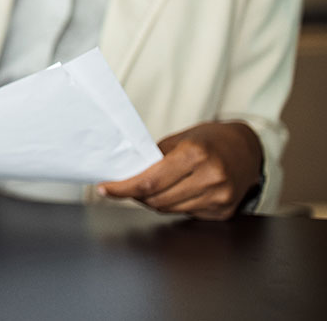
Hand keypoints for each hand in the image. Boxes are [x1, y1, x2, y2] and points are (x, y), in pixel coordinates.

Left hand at [97, 122, 262, 219]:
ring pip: (169, 210)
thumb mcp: (180, 139)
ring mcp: (219, 197)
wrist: (248, 149)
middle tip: (125, 186)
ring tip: (150, 187)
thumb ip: (155, 157)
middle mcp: (210, 177)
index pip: (149, 181)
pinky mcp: (224, 211)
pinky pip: (186, 214)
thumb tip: (127, 173)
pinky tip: (175, 192)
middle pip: (157, 199)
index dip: (123, 188)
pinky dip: (173, 205)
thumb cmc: (211, 139)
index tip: (105, 188)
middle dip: (136, 195)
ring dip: (153, 201)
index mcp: (195, 154)